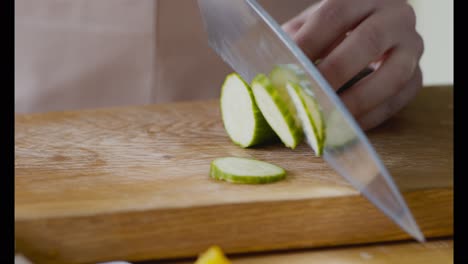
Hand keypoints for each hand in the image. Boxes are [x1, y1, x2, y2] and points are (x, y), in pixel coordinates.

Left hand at [282, 0, 423, 129]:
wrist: (375, 35)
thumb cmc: (334, 32)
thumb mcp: (313, 26)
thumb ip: (294, 42)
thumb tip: (273, 72)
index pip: (335, 14)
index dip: (310, 41)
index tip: (288, 67)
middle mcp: (395, 16)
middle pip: (368, 41)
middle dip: (335, 71)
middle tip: (310, 95)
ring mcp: (412, 47)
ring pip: (394, 74)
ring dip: (358, 100)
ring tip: (329, 117)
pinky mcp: (417, 76)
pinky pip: (398, 100)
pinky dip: (371, 117)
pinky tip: (346, 126)